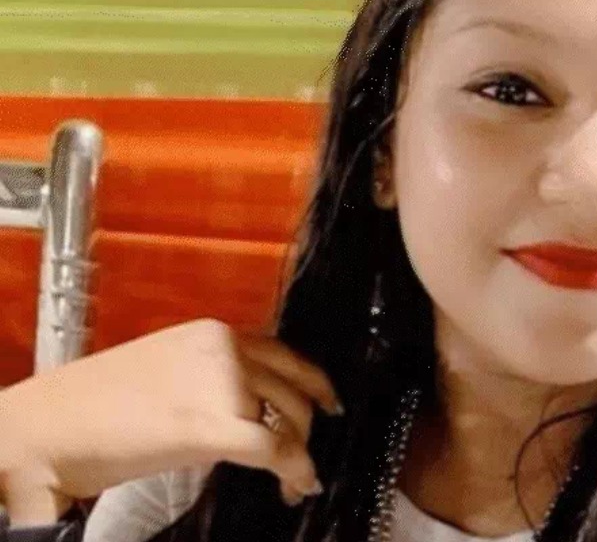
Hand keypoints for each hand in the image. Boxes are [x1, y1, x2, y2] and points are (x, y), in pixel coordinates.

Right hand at [0, 319, 341, 522]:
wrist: (42, 426)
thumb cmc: (94, 407)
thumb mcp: (166, 373)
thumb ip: (208, 378)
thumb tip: (244, 404)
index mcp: (211, 334)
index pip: (283, 355)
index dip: (313, 383)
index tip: (329, 405)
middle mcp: (223, 348)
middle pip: (292, 390)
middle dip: (305, 429)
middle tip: (301, 460)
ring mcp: (219, 384)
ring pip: (289, 420)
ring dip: (299, 453)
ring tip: (292, 482)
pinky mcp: (209, 426)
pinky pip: (274, 449)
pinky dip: (295, 470)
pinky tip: (297, 487)